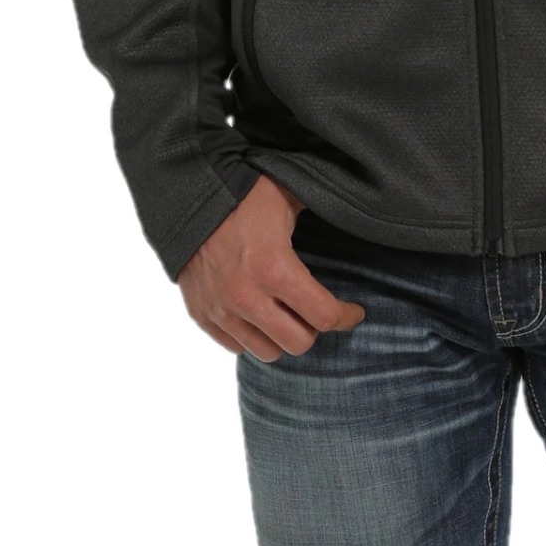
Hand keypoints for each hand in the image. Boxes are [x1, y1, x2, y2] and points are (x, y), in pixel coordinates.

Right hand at [178, 172, 365, 360]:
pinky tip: (260, 314)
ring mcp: (221, 310)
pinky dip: (252, 336)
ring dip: (283, 336)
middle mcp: (247, 297)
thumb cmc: (243, 193)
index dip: (346, 316)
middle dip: (315, 327)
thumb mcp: (289, 196)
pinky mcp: (201, 315)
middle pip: (299, 343)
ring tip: (288, 314)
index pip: (324, 316)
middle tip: (317, 309)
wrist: (186, 196)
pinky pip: (236, 346)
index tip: (354, 312)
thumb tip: (359, 207)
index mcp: (275, 268)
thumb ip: (322, 210)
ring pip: (267, 352)